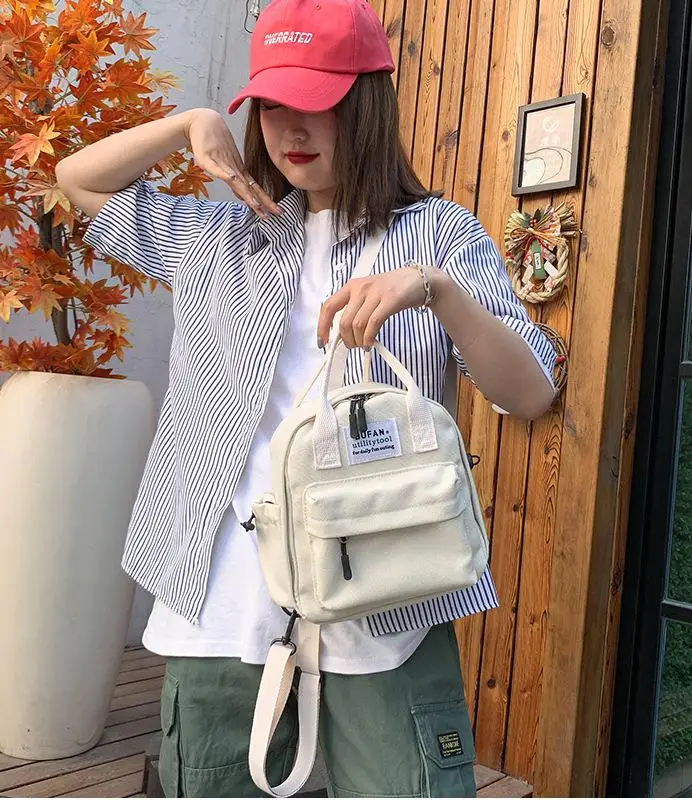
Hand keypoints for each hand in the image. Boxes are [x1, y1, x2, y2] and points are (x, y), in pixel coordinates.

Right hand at [185, 108, 281, 217]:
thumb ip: (233, 181)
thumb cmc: (215, 142)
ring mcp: (222, 163)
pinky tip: (231, 179)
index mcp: (239, 171)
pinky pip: (217, 168)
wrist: (204, 121)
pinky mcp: (208, 158)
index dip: (265, 201)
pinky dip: (224, 174)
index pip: (255, 189)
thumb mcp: (225, 165)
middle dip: (262, 202)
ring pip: (237, 181)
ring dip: (246, 193)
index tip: (276, 212)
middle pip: (250, 188)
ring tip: (256, 205)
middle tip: (274, 214)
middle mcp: (234, 169)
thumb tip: (241, 197)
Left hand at [317, 266, 443, 349]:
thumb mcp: (368, 294)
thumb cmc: (391, 289)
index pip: (328, 307)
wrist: (418, 279)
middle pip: (344, 321)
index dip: (322, 326)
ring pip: (357, 324)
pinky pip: (373, 323)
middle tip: (352, 346)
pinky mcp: (390, 300)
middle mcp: (360, 288)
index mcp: (351, 286)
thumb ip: (354, 309)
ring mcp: (375, 293)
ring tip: (363, 345)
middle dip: (346, 340)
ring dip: (358, 341)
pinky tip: (370, 343)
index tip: (323, 342)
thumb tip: (341, 333)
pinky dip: (368, 338)